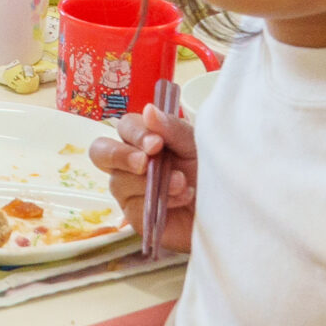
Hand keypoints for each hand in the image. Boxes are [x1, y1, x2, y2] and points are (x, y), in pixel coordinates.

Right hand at [87, 99, 195, 252]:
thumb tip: (148, 110)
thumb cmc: (208, 172)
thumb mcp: (194, 144)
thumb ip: (170, 128)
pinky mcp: (136, 216)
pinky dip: (161, 200)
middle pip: (100, 152)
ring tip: (182, 183)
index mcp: (142, 140)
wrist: (226, 207)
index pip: (123, 128)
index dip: (135, 133)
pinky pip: (135, 206)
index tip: (156, 143)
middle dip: (120, 155)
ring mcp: (129, 190)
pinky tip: (182, 198)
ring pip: (118, 181)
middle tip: (145, 162)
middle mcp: (129, 163)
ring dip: (151, 181)